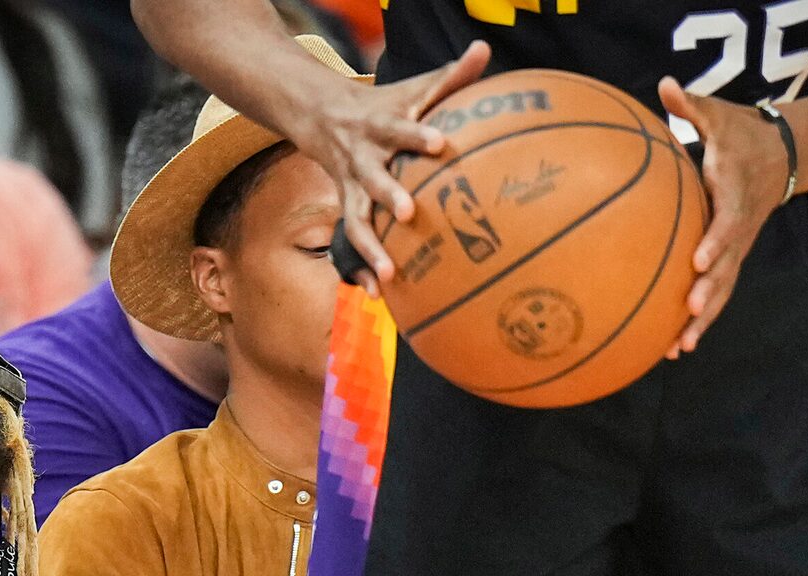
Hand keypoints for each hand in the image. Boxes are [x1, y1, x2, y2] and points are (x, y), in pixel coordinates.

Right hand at [291, 40, 491, 286]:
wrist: (323, 115)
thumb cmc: (386, 103)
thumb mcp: (414, 87)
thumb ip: (451, 74)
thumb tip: (483, 49)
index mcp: (382, 124)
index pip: (399, 127)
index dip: (417, 134)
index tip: (439, 143)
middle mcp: (363, 157)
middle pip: (374, 177)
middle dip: (388, 195)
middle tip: (407, 212)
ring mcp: (353, 186)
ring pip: (356, 218)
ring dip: (370, 247)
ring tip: (390, 273)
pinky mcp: (349, 208)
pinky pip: (352, 240)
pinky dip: (362, 267)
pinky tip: (378, 295)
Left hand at [655, 80, 790, 353]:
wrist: (783, 153)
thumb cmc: (742, 134)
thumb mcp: (720, 115)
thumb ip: (692, 105)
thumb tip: (665, 84)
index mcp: (734, 193)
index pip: (726, 220)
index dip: (715, 240)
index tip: (700, 260)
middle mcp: (739, 226)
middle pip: (727, 266)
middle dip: (710, 292)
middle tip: (691, 313)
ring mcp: (738, 246)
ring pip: (723, 288)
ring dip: (703, 320)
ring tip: (678, 349)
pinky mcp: (732, 258)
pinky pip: (718, 292)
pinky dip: (700, 320)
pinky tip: (674, 347)